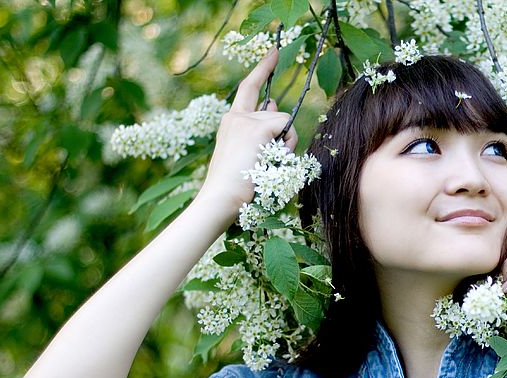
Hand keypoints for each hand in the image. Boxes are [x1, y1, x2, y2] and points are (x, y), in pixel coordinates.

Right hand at [198, 48, 298, 215]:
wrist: (221, 197)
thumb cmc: (236, 185)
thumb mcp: (249, 153)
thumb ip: (262, 130)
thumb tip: (274, 105)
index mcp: (231, 121)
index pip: (249, 88)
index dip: (262, 70)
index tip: (274, 52)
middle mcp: (237, 116)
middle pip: (276, 112)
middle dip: (282, 135)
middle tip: (268, 160)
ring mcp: (246, 121)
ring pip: (284, 123)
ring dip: (284, 146)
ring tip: (266, 165)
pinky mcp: (257, 129)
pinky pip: (285, 130)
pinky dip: (284, 148)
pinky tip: (268, 161)